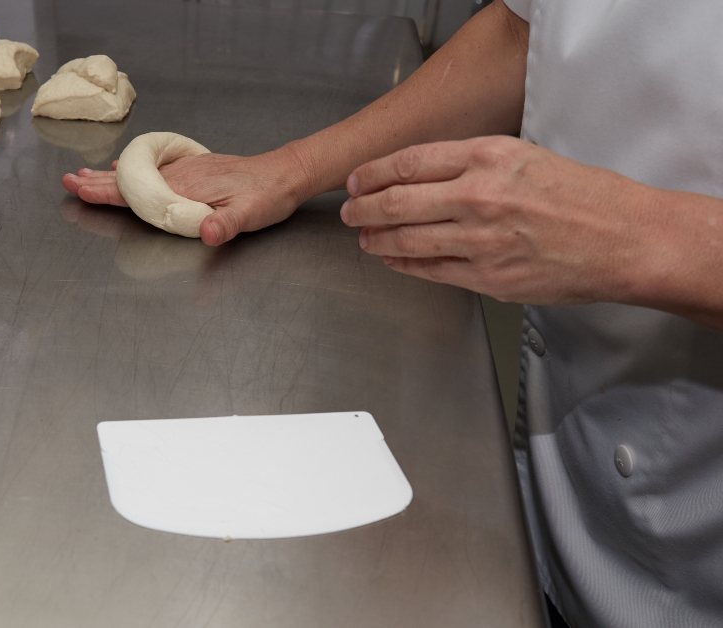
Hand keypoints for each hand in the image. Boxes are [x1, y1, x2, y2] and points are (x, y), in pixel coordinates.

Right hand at [62, 151, 307, 246]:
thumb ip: (227, 225)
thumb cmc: (268, 196)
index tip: (81, 188)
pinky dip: (131, 170)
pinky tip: (123, 168)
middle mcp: (180, 174)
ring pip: (138, 173)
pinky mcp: (193, 169)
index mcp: (186, 186)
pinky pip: (153, 169)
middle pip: (131, 179)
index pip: (138, 191)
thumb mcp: (251, 215)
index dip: (107, 192)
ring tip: (84, 175)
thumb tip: (209, 234)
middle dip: (97, 181)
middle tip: (68, 179)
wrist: (285, 173)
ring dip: (109, 175)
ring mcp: (185, 170)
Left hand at [340, 136, 658, 303]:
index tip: (356, 179)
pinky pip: (431, 270)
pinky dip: (404, 263)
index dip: (372, 173)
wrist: (624, 239)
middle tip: (349, 211)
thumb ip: (473, 163)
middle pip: (397, 202)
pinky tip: (393, 258)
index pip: (409, 163)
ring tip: (364, 236)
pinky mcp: (488, 277)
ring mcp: (482, 240)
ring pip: (407, 238)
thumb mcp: (525, 156)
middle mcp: (480, 196)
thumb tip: (423, 174)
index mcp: (489, 157)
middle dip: (362, 208)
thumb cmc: (583, 196)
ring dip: (377, 237)